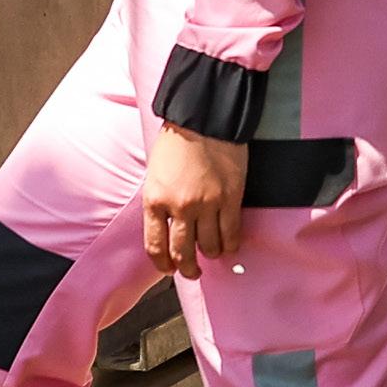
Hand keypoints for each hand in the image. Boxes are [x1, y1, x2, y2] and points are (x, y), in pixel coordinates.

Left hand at [143, 125, 246, 279]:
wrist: (205, 115)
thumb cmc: (177, 141)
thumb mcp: (156, 175)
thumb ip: (160, 203)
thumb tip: (168, 229)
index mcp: (155, 201)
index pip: (156, 247)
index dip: (163, 264)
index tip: (169, 269)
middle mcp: (180, 207)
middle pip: (183, 253)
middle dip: (188, 268)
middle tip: (192, 271)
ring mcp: (207, 203)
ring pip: (209, 247)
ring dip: (211, 255)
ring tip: (213, 254)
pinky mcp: (231, 196)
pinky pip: (231, 232)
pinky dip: (231, 244)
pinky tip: (230, 246)